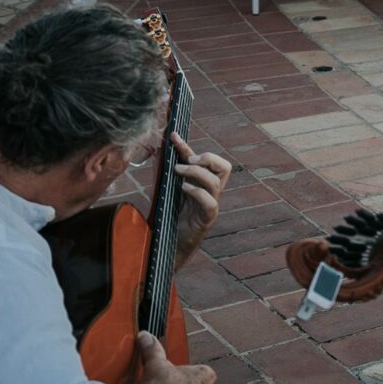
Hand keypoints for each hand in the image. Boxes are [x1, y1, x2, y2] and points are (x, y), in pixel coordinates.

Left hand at [170, 133, 230, 258]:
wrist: (170, 247)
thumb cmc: (169, 220)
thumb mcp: (168, 193)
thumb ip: (168, 177)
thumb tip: (157, 156)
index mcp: (201, 185)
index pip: (204, 161)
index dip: (189, 146)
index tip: (173, 136)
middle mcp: (210, 193)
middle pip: (225, 167)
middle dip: (208, 158)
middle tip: (189, 160)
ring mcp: (210, 206)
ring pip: (217, 182)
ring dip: (197, 172)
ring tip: (179, 171)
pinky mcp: (207, 219)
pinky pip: (210, 202)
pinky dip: (197, 191)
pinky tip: (184, 189)